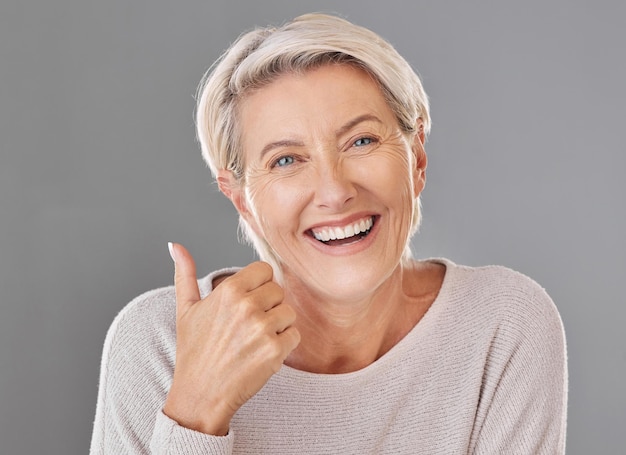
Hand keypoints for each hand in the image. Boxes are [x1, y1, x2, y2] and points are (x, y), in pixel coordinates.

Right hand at [163, 243, 299, 435]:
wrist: (200, 394)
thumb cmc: (194, 353)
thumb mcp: (185, 309)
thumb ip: (184, 273)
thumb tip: (176, 246)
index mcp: (228, 290)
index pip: (265, 270)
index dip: (259, 286)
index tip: (248, 302)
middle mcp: (247, 306)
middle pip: (278, 291)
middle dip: (268, 306)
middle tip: (248, 326)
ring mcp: (262, 328)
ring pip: (288, 312)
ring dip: (277, 326)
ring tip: (254, 340)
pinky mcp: (275, 351)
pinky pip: (294, 335)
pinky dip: (283, 345)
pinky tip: (261, 353)